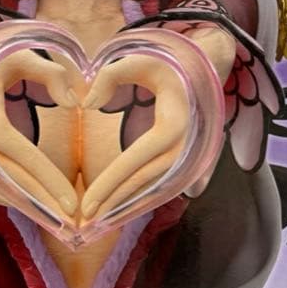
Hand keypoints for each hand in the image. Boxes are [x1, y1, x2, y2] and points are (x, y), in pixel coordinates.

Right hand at [0, 49, 79, 217]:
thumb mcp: (19, 54)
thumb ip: (51, 72)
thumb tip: (76, 101)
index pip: (19, 155)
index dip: (46, 179)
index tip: (73, 201)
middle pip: (10, 183)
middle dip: (42, 205)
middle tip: (75, 225)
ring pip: (1, 190)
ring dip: (30, 207)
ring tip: (63, 223)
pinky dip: (18, 198)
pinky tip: (43, 209)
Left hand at [80, 54, 190, 220]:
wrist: (204, 74)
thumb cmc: (167, 67)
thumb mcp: (141, 59)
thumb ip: (110, 74)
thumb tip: (87, 104)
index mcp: (174, 125)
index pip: (137, 161)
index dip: (110, 184)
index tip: (86, 205)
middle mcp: (184, 149)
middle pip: (143, 183)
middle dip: (112, 206)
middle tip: (82, 225)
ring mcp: (187, 161)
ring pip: (151, 192)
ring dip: (123, 211)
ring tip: (94, 228)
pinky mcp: (183, 167)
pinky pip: (157, 189)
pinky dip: (136, 203)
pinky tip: (115, 216)